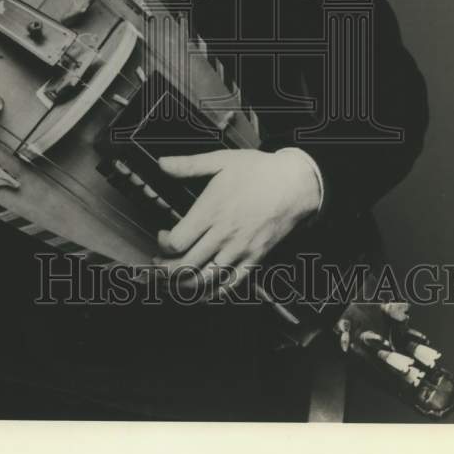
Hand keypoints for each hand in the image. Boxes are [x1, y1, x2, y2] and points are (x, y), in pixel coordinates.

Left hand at [153, 147, 320, 294]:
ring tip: (172, 281)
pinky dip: (213, 293)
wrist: (295, 183)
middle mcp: (223, 235)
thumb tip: (162, 163)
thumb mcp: (222, 160)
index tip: (163, 236)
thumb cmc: (259, 170)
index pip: (177, 242)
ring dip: (183, 285)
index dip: (163, 244)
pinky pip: (231, 284)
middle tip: (158, 265)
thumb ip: (189, 164)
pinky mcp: (255, 258)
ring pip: (205, 279)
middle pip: (186, 265)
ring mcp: (240, 250)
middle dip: (165, 270)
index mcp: (211, 211)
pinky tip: (202, 293)